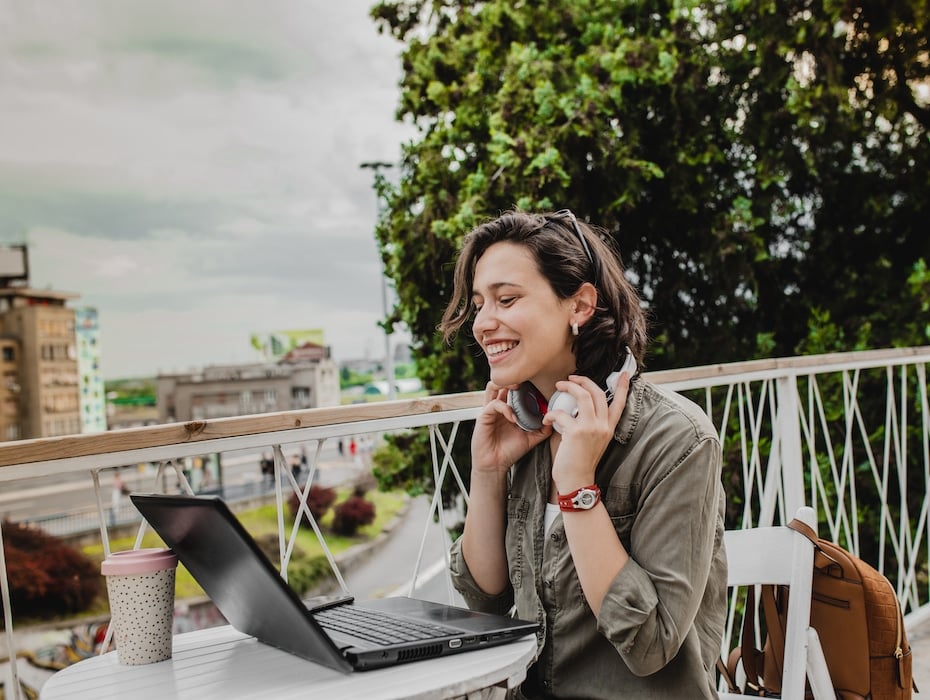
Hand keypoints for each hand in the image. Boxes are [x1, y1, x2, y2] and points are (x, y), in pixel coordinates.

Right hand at [472, 382, 551, 473]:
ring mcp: (489, 411)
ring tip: (517, 388)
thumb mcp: (530, 438)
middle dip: (514, 378)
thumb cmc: (510, 451)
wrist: (496, 465)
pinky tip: (513, 418)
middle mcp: (498, 407)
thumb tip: (554, 419)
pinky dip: (505, 408)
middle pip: (502, 382)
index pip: (514, 389)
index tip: (537, 385)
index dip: (524, 384)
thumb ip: (541, 429)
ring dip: (506, 385)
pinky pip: (493, 404)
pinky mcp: (483, 417)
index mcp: (508, 409)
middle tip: (527, 381)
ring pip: (493, 386)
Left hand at [546, 371, 631, 491]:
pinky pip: (561, 413)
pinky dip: (551, 414)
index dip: (622, 387)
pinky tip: (546, 420)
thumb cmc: (579, 462)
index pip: (619, 403)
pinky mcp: (576, 432)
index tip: (625, 374)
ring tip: (558, 387)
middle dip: (583, 380)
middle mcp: (602, 426)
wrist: (577, 481)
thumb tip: (573, 406)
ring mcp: (591, 428)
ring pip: (582, 395)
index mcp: (608, 428)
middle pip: (598, 392)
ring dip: (568, 387)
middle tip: (571, 378)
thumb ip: (587, 423)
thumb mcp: (590, 440)